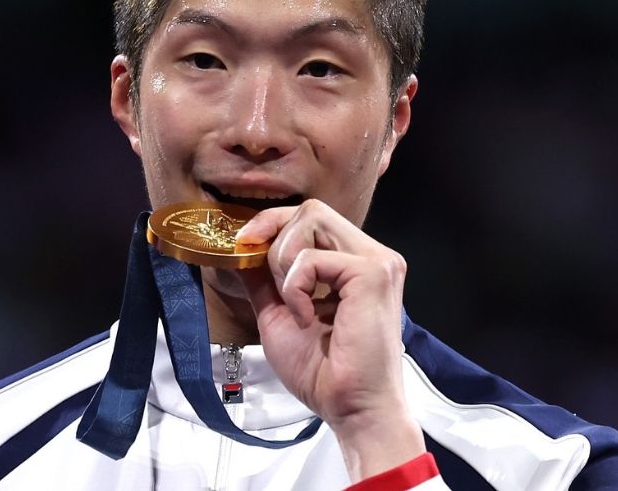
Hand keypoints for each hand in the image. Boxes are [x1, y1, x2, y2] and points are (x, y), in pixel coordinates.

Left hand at [235, 199, 424, 481]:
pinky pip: (313, 258)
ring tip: (294, 304)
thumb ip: (264, 279)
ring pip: (312, 219)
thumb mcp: (279, 314)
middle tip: (271, 283)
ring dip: (285, 262)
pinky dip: (295, 288)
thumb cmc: (323, 372)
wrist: (350, 408)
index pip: (310, 216)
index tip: (244, 244)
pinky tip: (307, 318)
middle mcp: (372, 255)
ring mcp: (377, 261)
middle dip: (275, 238)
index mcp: (354, 262)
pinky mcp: (373, 274)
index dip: (271, 223)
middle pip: (311, 209)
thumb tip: (240, 249)